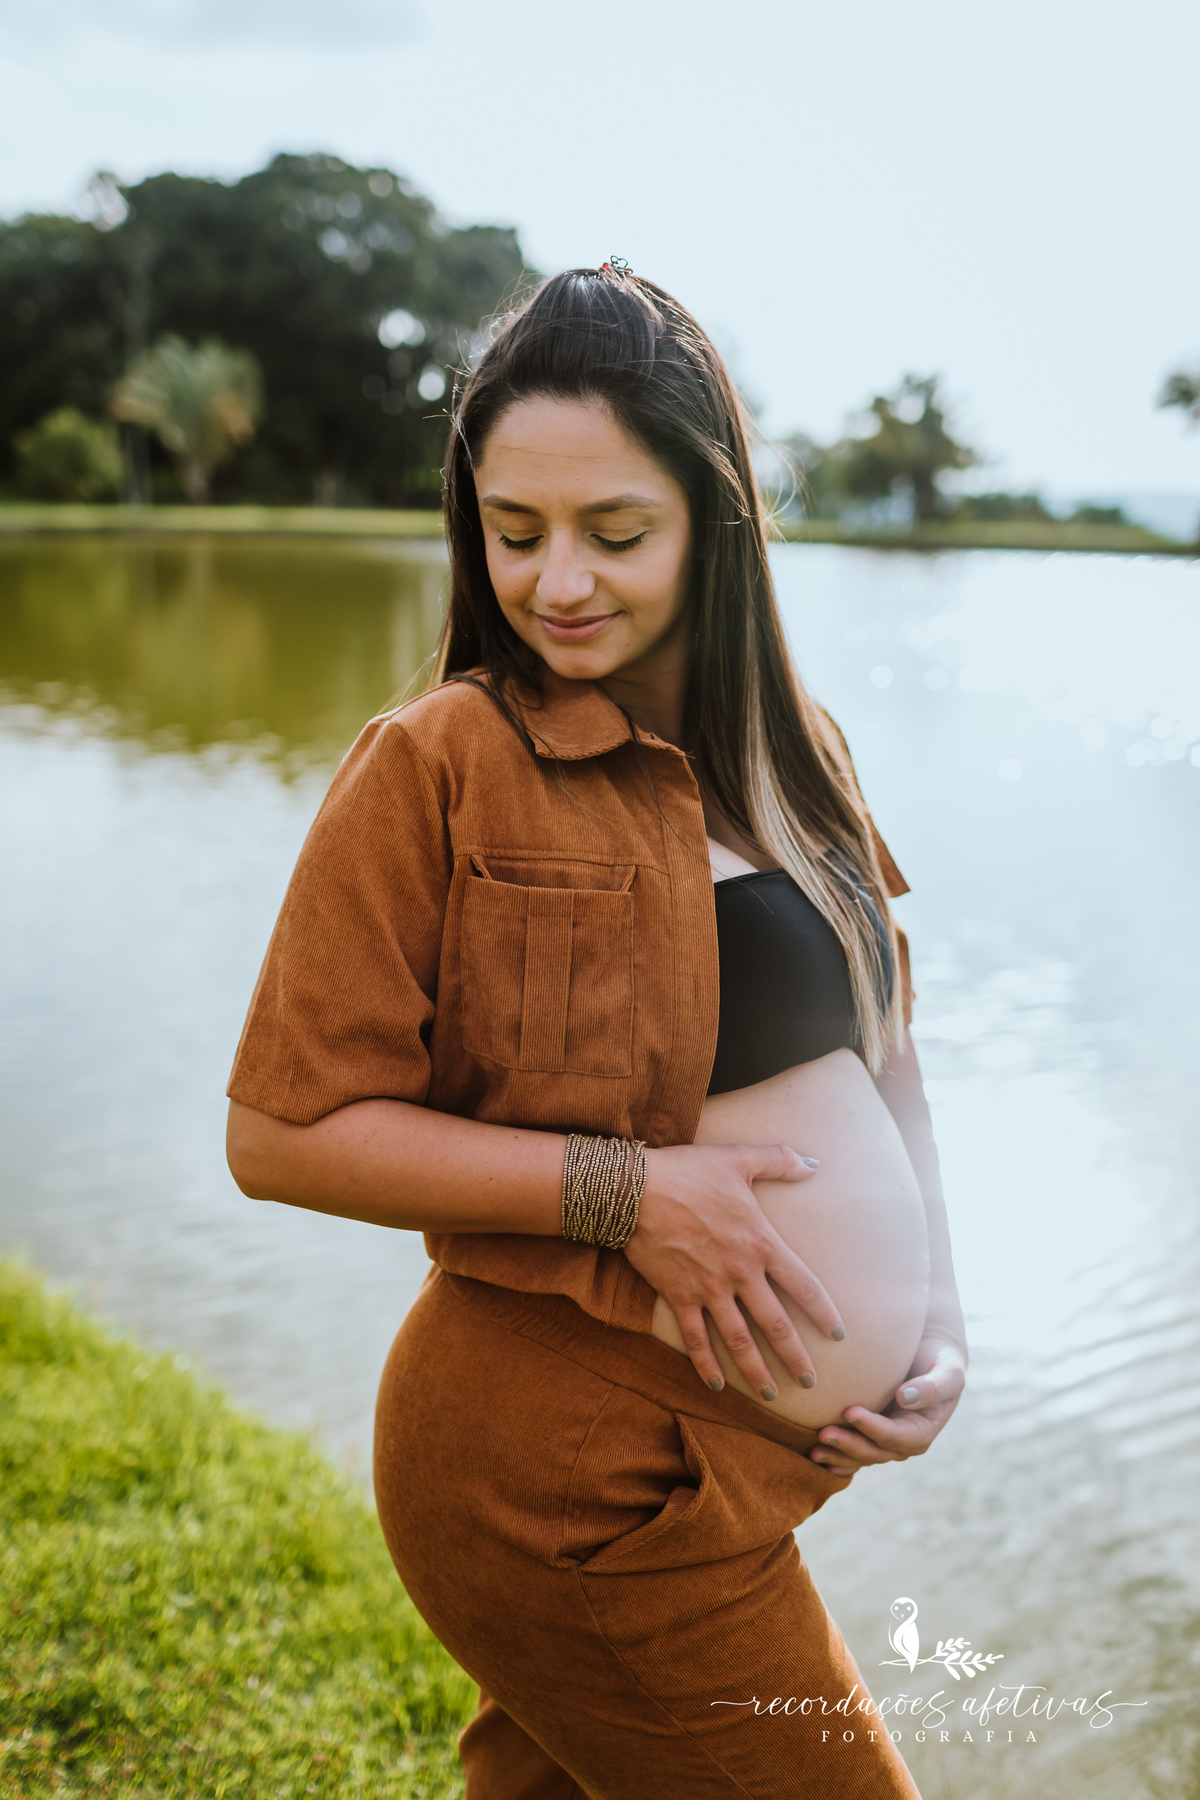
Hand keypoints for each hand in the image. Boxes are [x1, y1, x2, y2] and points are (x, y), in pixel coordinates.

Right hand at [623, 1142, 845, 1399]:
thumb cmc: (688, 1171)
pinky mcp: (678, 1296)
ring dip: (756, 1371)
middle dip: (796, 1358)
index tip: (838, 1335)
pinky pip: (695, 1338)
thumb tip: (814, 1165)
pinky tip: (717, 1384)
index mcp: (761, 1244)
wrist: (635, 1189)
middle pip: (776, 1325)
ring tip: (770, 1394)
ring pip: (739, 1340)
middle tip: (810, 1382)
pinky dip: (706, 1364)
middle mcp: (739, 1273)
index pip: (803, 1286)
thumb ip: (779, 1161)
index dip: (824, 1313)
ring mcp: (708, 1289)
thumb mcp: (739, 1158)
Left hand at [806, 1332, 966, 1475]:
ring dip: (838, 1455)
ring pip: (861, 1457)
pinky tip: (814, 1458)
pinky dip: (836, 1459)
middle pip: (875, 1452)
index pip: (897, 1435)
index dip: (874, 1428)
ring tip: (813, 1450)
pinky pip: (853, 1454)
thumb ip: (933, 1386)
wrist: (927, 1355)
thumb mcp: (948, 1371)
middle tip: (823, 1432)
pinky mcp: (870, 1435)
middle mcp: (904, 1442)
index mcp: (923, 1430)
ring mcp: (886, 1442)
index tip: (850, 1412)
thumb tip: (903, 1398)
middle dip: (849, 1445)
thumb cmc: (940, 1360)